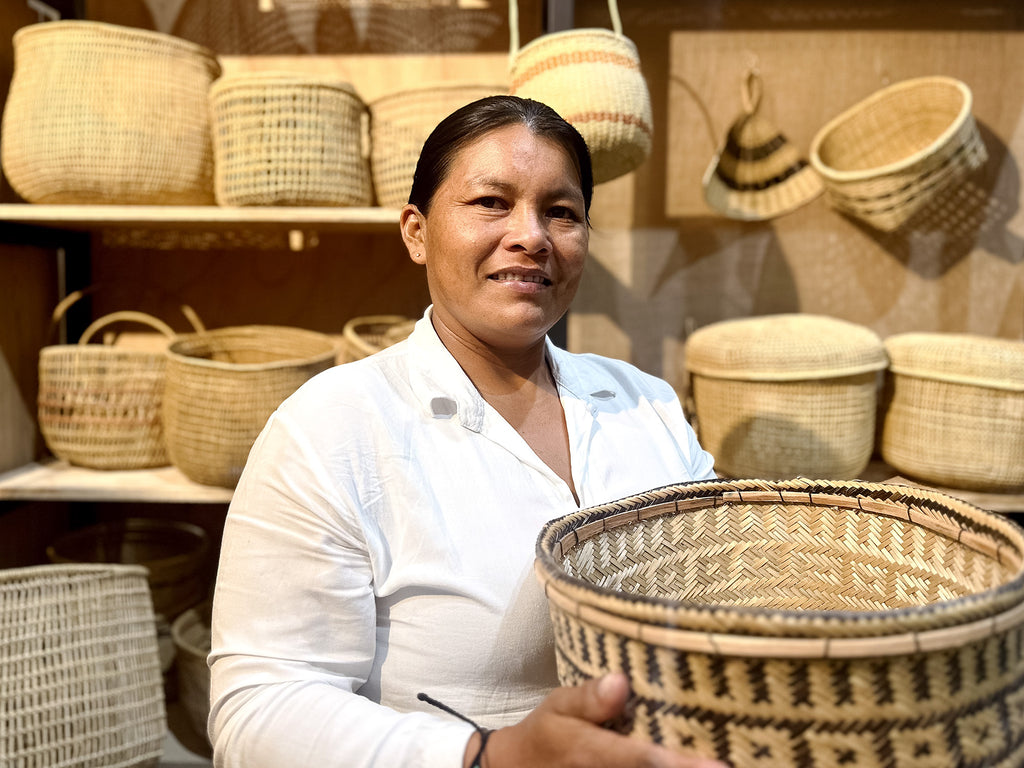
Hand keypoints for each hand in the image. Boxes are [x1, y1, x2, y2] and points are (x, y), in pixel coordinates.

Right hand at [477, 673, 728, 767]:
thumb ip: (589, 697)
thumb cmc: (549, 734)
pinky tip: (698, 763)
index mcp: (590, 751)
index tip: (721, 764)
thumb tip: (620, 681)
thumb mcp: (559, 706)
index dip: (682, 765)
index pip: (642, 759)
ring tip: (726, 761)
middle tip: (737, 759)